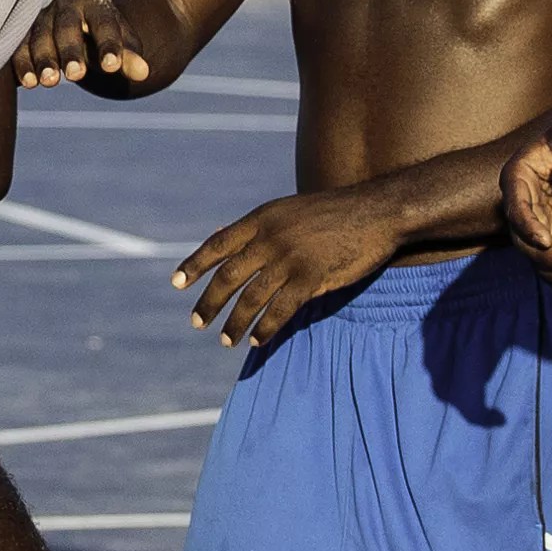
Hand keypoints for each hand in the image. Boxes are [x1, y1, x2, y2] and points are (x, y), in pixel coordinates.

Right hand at [12, 0, 150, 90]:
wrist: (81, 22)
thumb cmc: (103, 39)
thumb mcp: (121, 45)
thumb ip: (130, 57)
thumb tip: (144, 73)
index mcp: (96, 5)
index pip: (104, 24)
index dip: (109, 44)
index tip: (113, 67)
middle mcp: (66, 7)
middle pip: (67, 28)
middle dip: (71, 52)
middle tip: (77, 76)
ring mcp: (42, 17)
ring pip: (40, 36)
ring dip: (43, 59)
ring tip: (48, 82)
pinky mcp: (24, 32)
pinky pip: (19, 45)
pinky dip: (22, 63)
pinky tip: (27, 83)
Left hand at [173, 190, 398, 348]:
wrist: (375, 211)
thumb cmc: (331, 212)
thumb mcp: (287, 210)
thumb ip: (257, 226)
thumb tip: (220, 233)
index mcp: (261, 217)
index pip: (218, 244)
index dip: (195, 265)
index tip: (176, 283)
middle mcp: (270, 237)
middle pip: (229, 275)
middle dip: (209, 301)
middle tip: (197, 322)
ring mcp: (290, 258)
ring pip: (251, 297)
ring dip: (235, 322)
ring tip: (225, 340)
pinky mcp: (311, 278)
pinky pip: (280, 310)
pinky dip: (266, 328)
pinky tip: (257, 340)